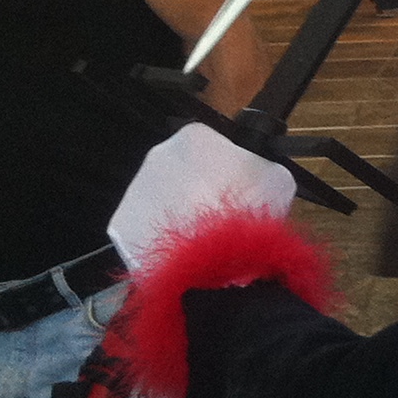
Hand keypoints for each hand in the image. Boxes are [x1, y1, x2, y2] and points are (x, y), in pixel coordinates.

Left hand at [107, 122, 297, 270]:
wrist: (211, 262)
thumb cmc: (247, 213)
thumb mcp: (276, 179)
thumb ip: (260, 164)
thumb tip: (254, 168)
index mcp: (194, 135)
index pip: (211, 143)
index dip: (226, 166)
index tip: (236, 188)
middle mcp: (157, 154)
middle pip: (182, 169)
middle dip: (197, 187)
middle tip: (218, 214)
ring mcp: (134, 189)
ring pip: (161, 197)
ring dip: (178, 211)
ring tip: (200, 237)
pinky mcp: (120, 223)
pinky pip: (144, 226)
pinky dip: (160, 236)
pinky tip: (180, 251)